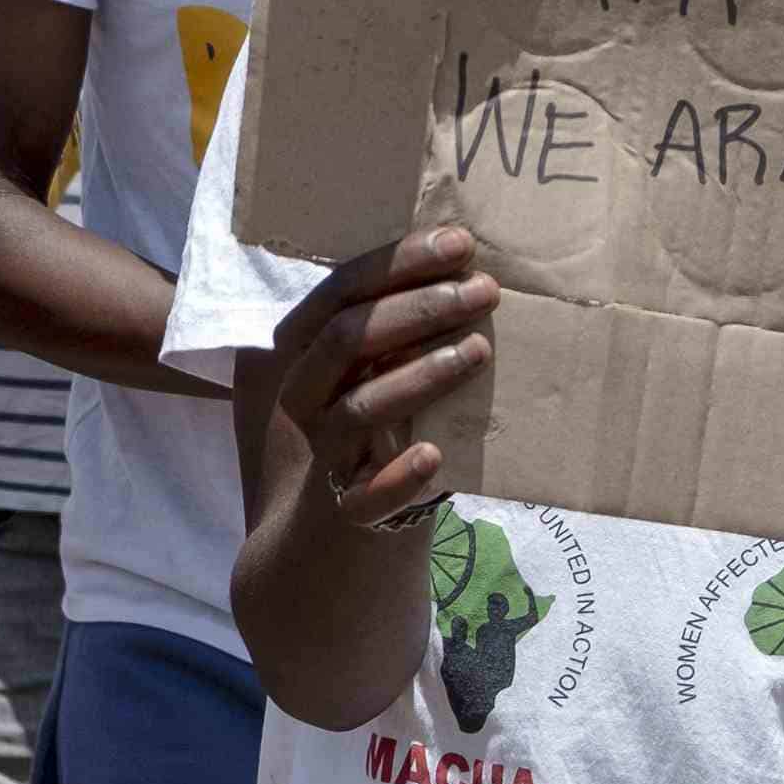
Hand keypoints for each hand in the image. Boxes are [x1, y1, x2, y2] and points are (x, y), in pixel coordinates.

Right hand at [257, 227, 499, 529]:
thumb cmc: (356, 436)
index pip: (340, 292)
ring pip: (360, 406)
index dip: (397, 264)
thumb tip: (459, 267)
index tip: (459, 243)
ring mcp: (319, 451)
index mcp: (301, 352)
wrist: (317, 539)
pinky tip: (435, 455)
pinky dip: (399, 475)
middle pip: (347, 338)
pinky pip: (366, 495)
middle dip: (418, 308)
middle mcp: (301, 395)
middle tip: (483, 290)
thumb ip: (385, 332)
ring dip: (420, 375)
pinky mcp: (344, 510)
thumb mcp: (353, 376)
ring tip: (478, 350)